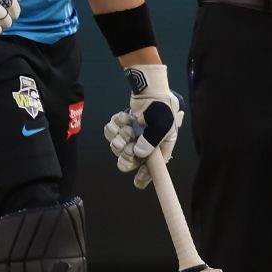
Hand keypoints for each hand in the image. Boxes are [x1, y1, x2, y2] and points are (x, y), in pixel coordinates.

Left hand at [104, 67, 182, 188]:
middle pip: (131, 159)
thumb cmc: (160, 107)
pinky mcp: (122, 127)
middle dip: (125, 152)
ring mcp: (133, 135)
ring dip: (119, 137)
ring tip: (125, 126)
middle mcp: (146, 143)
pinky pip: (111, 135)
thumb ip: (150, 142)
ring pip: (118, 147)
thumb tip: (138, 154)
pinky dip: (113, 128)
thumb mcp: (161, 125)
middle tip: (125, 143)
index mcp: (161, 146)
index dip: (145, 176)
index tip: (138, 183)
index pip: (153, 166)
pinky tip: (121, 120)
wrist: (149, 88)